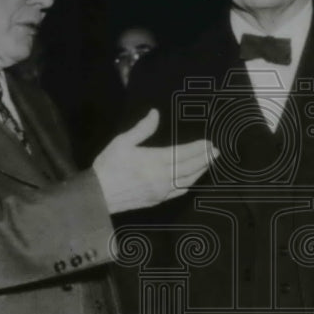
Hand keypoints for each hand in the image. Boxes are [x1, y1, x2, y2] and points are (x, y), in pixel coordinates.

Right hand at [93, 109, 216, 214]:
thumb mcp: (122, 142)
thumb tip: (155, 113)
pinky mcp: (157, 201)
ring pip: (188, 181)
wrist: (97, 195)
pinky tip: (192, 180)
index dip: (199, 148)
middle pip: (190, 167)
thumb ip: (142, 129)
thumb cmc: (109, 165)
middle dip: (205, 159)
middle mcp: (163, 177)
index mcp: (155, 161)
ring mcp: (162, 191)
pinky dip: (189, 184)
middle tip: (216, 152)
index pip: (184, 153)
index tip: (209, 143)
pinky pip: (179, 192)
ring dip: (200, 171)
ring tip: (209, 163)